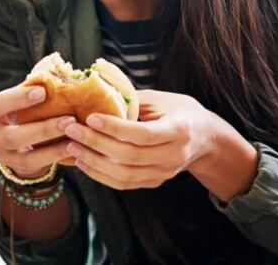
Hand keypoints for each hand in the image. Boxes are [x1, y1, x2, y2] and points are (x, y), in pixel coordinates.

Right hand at [0, 84, 75, 178]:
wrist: (19, 138)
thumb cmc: (23, 108)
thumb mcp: (24, 96)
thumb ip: (35, 86)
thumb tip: (58, 68)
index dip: (17, 99)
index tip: (42, 91)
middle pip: (11, 137)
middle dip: (42, 129)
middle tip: (69, 119)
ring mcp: (1, 154)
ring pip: (25, 156)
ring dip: (53, 146)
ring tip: (74, 135)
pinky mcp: (16, 167)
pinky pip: (36, 165)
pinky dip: (56, 156)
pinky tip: (73, 147)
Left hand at [62, 89, 230, 190]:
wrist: (206, 138)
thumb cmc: (181, 111)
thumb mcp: (162, 99)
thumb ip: (133, 99)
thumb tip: (97, 92)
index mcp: (178, 130)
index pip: (143, 134)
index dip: (115, 128)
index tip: (91, 117)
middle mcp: (173, 156)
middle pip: (130, 156)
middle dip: (96, 144)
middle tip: (71, 130)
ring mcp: (164, 173)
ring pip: (124, 175)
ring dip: (94, 163)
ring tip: (72, 148)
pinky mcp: (155, 182)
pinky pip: (125, 184)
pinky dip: (101, 175)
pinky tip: (84, 163)